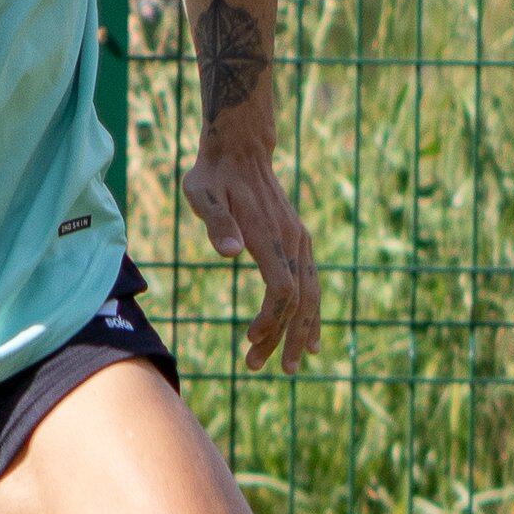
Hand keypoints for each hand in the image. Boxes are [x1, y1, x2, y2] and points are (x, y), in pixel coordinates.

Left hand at [180, 136, 320, 369]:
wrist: (241, 148)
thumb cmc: (214, 174)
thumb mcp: (202, 194)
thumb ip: (215, 222)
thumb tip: (229, 251)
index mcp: (269, 235)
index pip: (281, 289)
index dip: (270, 319)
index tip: (249, 339)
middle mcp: (292, 240)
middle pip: (298, 300)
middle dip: (282, 338)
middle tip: (257, 366)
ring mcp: (299, 241)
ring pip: (310, 295)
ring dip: (299, 332)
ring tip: (287, 365)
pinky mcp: (298, 241)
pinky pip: (311, 284)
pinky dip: (311, 314)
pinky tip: (308, 338)